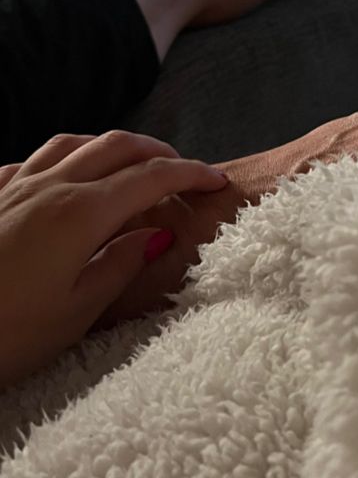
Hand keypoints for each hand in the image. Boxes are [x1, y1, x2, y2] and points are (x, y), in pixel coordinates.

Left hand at [0, 131, 225, 385]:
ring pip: (72, 144)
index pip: (150, 178)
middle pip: (115, 147)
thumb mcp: (77, 312)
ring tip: (130, 163)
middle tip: (183, 170)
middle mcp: (50, 188)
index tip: (217, 180)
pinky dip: (61, 159)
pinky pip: (30, 161)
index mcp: (82, 213)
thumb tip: (157, 235)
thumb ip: (121, 265)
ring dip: (110, 146)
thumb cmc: (6, 334)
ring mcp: (14, 188)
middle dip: (157, 151)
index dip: (189, 173)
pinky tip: (61, 178)